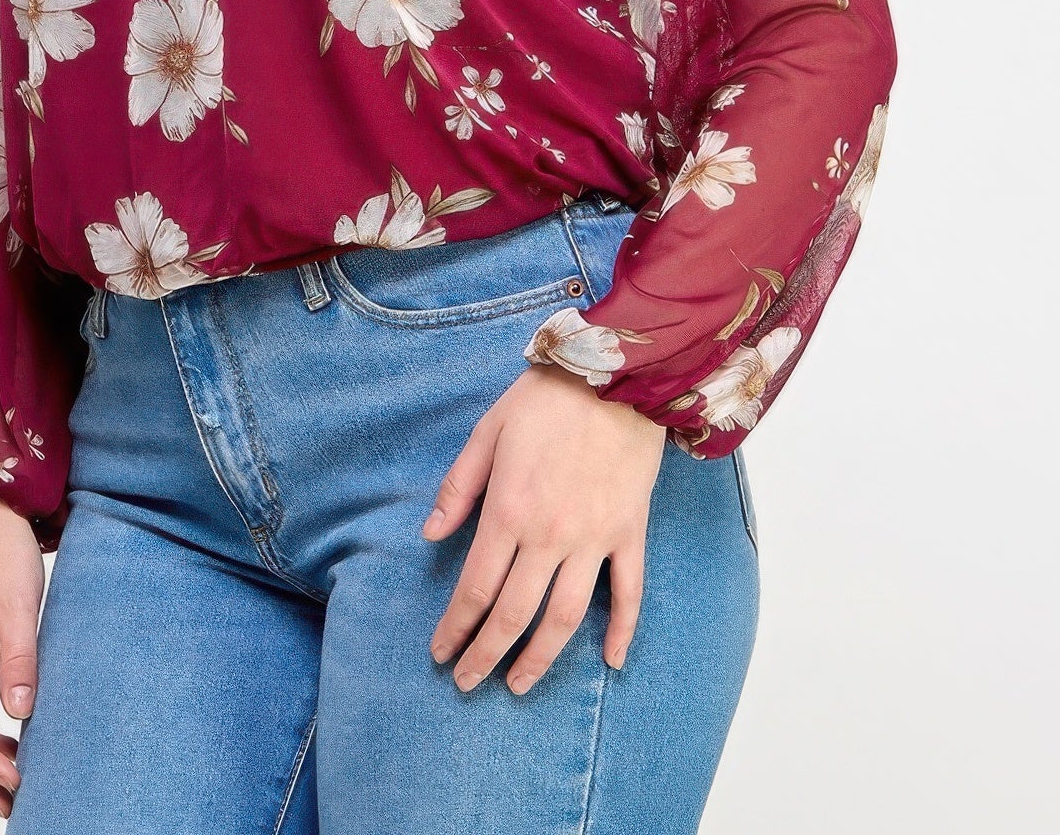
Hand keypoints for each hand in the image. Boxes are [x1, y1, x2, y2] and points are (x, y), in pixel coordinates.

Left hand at [422, 361, 664, 694]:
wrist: (617, 374)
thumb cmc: (546, 400)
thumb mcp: (488, 431)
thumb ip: (458, 487)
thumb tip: (430, 535)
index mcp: (509, 510)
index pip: (476, 588)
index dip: (456, 627)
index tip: (440, 653)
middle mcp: (550, 535)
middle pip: (515, 615)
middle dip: (486, 655)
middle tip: (467, 683)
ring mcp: (594, 539)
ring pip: (566, 617)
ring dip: (541, 659)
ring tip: (519, 685)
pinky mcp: (629, 533)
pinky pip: (629, 592)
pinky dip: (622, 630)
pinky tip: (610, 661)